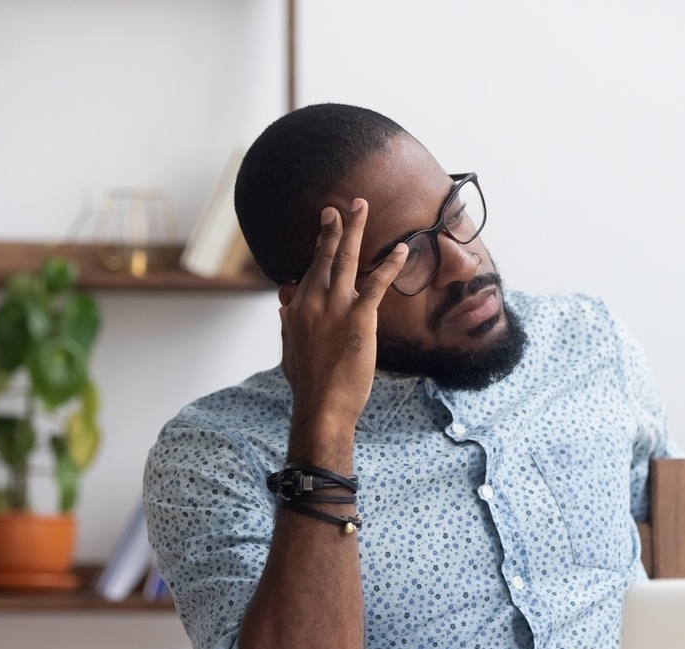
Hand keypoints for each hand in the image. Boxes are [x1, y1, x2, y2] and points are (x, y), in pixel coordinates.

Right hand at [280, 199, 405, 441]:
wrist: (322, 406)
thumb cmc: (308, 386)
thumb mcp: (289, 353)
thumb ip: (287, 328)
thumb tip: (283, 310)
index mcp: (296, 310)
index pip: (308, 273)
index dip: (318, 251)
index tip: (323, 232)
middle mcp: (312, 302)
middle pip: (323, 257)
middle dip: (332, 229)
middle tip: (338, 207)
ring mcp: (334, 307)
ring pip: (345, 259)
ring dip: (354, 230)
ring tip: (360, 207)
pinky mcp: (358, 318)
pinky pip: (377, 283)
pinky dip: (390, 264)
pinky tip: (402, 250)